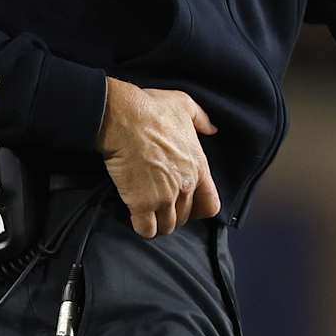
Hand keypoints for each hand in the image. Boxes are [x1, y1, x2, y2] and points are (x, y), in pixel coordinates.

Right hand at [97, 77, 221, 238]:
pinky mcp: (141, 204)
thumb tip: (212, 129)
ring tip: (148, 213)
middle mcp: (185, 186)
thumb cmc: (151, 108)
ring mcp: (164, 197)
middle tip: (160, 205)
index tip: (186, 204)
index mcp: (198, 167)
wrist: (123, 117)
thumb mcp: (183, 104)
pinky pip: (146, 230)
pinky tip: (136, 217)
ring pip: (166, 227)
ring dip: (158, 223)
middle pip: (185, 217)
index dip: (198, 208)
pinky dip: (142, 228)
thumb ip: (201, 119)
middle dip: (173, 214)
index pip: (210, 205)